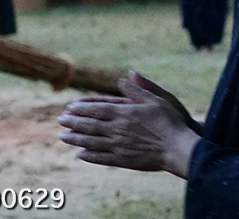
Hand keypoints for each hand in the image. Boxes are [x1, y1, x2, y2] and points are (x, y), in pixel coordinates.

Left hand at [57, 72, 200, 177]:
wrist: (178, 148)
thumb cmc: (170, 121)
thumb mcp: (156, 99)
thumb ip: (138, 89)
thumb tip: (124, 77)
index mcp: (124, 113)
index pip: (97, 109)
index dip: (81, 108)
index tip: (69, 108)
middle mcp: (118, 129)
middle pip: (90, 125)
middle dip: (73, 122)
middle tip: (59, 121)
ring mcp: (119, 146)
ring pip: (92, 142)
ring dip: (76, 139)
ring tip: (63, 137)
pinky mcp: (124, 160)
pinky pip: (103, 158)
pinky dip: (90, 156)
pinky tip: (81, 155)